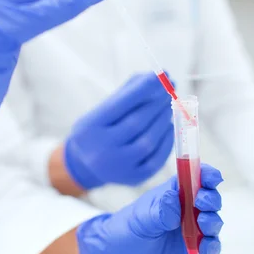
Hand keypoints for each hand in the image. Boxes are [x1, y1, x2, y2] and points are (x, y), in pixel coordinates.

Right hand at [64, 72, 173, 188]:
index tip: (161, 75)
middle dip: (157, 103)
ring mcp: (118, 167)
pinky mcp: (133, 178)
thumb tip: (160, 77)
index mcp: (91, 127)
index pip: (120, 104)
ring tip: (167, 107)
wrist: (84, 164)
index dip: (144, 89)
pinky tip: (167, 127)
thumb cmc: (99, 129)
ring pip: (148, 141)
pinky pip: (156, 159)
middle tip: (170, 90)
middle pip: (136, 122)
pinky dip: (166, 140)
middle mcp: (102, 149)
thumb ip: (129, 92)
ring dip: (163, 120)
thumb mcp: (103, 108)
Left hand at [77, 164, 223, 253]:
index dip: (207, 175)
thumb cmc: (129, 229)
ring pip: (213, 223)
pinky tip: (204, 246)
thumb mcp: (141, 218)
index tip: (212, 178)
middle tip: (202, 201)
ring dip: (212, 221)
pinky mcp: (196, 253)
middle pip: (210, 199)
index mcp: (177, 193)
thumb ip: (159, 211)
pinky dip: (212, 246)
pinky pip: (211, 249)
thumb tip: (174, 199)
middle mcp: (190, 211)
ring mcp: (194, 232)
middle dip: (211, 198)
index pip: (198, 179)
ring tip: (202, 222)